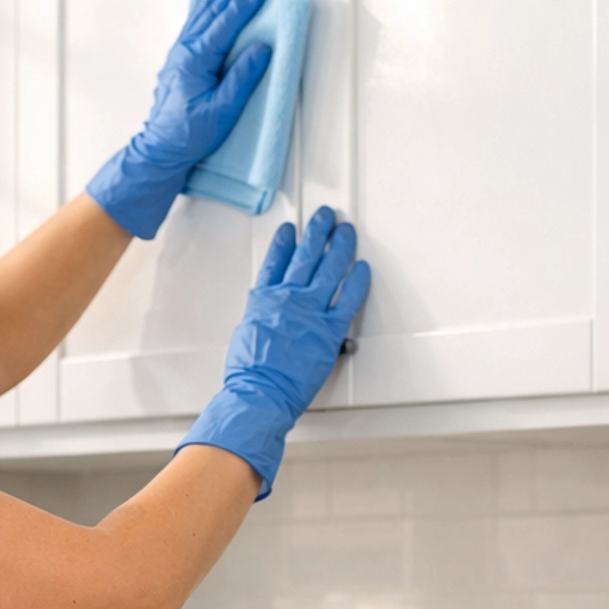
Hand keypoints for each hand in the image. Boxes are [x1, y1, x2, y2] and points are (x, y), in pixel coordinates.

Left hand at [86, 0, 271, 237]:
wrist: (160, 149)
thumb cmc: (188, 136)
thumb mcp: (221, 111)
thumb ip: (241, 79)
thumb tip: (260, 50)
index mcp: (196, 60)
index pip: (226, 22)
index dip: (246, 0)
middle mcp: (186, 49)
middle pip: (214, 8)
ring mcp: (182, 52)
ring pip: (204, 10)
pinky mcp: (182, 58)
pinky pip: (198, 21)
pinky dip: (208, 2)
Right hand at [176, 207, 369, 495]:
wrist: (259, 392)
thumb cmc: (249, 373)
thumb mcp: (245, 333)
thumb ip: (260, 316)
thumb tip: (267, 312)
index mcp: (264, 299)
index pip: (276, 261)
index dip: (285, 242)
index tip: (292, 230)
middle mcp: (287, 298)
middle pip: (306, 256)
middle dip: (318, 232)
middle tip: (327, 216)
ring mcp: (310, 311)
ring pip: (329, 269)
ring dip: (339, 245)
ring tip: (346, 231)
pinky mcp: (329, 329)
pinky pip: (348, 299)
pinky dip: (357, 282)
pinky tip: (363, 268)